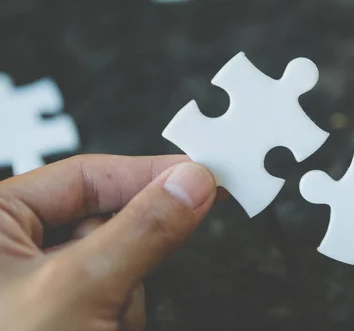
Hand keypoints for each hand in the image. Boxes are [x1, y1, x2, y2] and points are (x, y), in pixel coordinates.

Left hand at [0, 154, 217, 330]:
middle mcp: (11, 249)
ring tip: (101, 326)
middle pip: (106, 222)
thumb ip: (142, 230)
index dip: (148, 173)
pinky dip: (119, 316)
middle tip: (136, 271)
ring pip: (115, 265)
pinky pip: (111, 299)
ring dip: (124, 296)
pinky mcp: (61, 315)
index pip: (88, 174)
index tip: (200, 176)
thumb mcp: (77, 291)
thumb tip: (190, 184)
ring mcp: (37, 287)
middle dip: (131, 255)